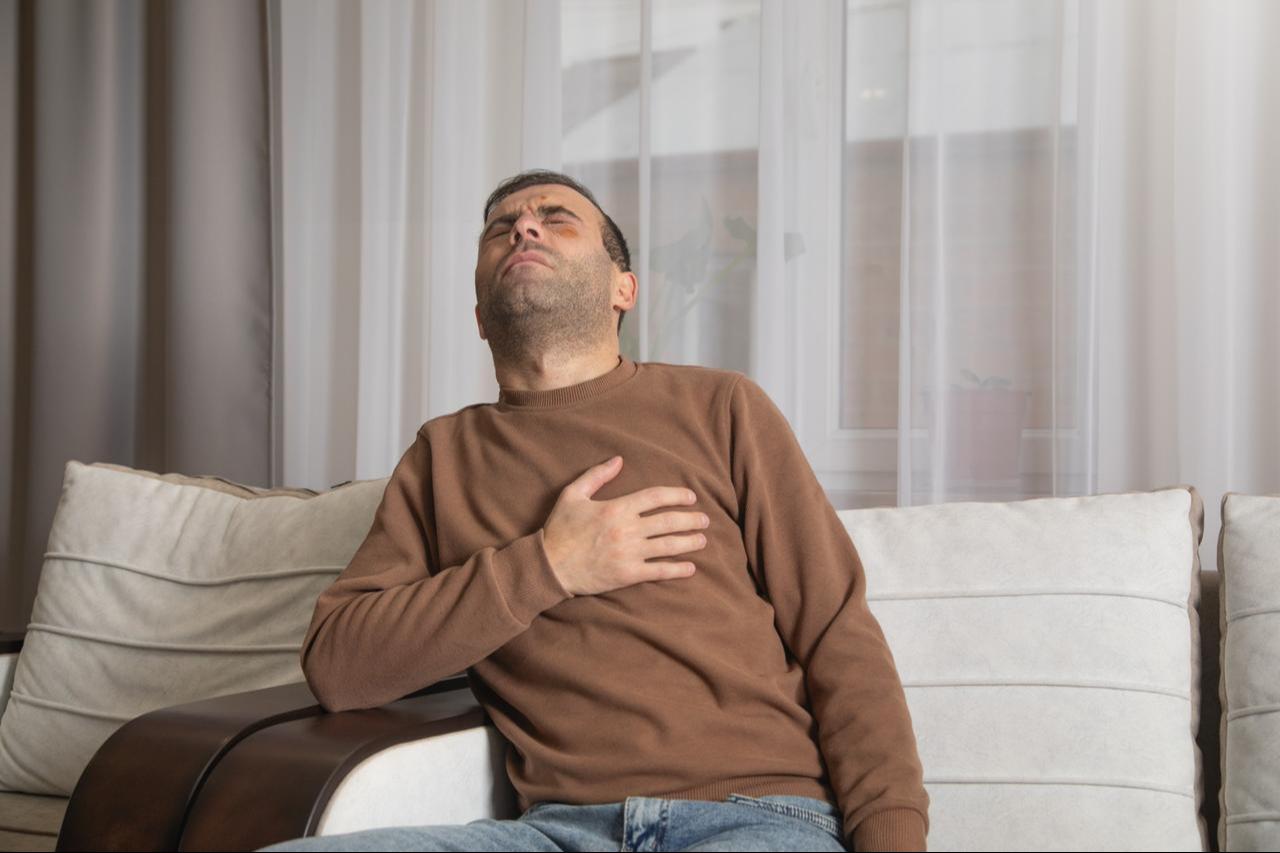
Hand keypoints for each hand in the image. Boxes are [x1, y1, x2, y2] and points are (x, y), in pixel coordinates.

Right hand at [542, 456, 709, 596]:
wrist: (549, 566)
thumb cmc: (559, 529)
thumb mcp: (573, 495)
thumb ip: (596, 475)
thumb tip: (619, 460)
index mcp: (616, 508)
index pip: (656, 497)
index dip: (677, 495)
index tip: (691, 497)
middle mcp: (627, 529)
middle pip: (668, 521)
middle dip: (691, 519)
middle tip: (704, 519)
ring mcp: (629, 553)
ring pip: (669, 546)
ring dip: (690, 542)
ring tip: (702, 539)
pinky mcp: (627, 575)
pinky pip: (659, 571)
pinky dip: (677, 569)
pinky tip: (690, 567)